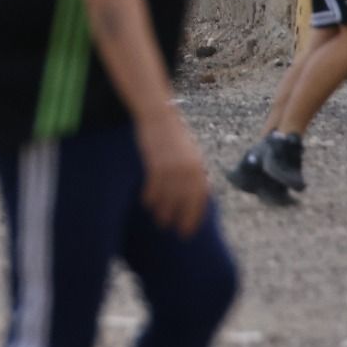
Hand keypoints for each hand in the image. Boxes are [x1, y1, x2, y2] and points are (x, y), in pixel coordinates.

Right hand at [135, 109, 208, 237]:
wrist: (158, 117)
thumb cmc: (174, 135)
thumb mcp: (190, 154)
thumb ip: (194, 173)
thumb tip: (196, 194)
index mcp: (198, 167)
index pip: (200, 198)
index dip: (194, 216)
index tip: (189, 229)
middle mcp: (188, 169)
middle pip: (184, 201)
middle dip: (178, 217)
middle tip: (171, 229)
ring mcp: (171, 167)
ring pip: (167, 196)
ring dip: (162, 210)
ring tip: (158, 220)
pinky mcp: (155, 163)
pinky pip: (153, 186)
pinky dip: (150, 196)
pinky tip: (147, 203)